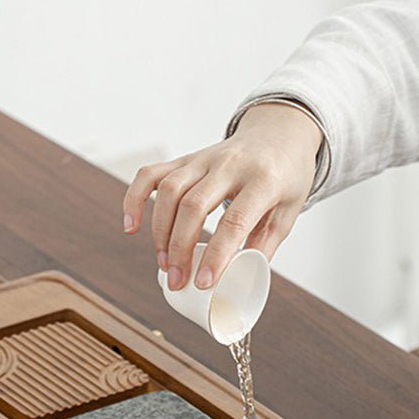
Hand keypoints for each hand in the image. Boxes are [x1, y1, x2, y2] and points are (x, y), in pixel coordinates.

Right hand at [122, 102, 322, 290]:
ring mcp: (204, 158)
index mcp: (262, 181)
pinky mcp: (186, 158)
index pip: (234, 220)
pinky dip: (135, 198)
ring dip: (160, 232)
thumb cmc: (285, 180)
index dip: (216, 255)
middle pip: (193, 206)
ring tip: (164, 264)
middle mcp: (230, 165)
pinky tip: (131, 226)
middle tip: (177, 281)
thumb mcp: (287, 215)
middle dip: (180, 248)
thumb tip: (235, 283)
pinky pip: (151, 174)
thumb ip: (262, 248)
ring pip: (169, 191)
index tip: (203, 284)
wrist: (279, 135)